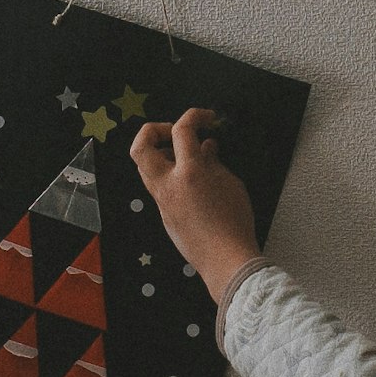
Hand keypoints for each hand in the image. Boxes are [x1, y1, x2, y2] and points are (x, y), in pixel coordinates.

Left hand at [130, 106, 259, 299]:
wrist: (226, 261)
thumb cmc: (234, 224)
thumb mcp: (231, 184)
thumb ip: (214, 162)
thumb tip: (206, 148)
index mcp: (189, 172)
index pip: (182, 130)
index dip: (194, 115)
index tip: (206, 118)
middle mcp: (168, 185)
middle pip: (141, 146)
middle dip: (155, 130)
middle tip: (177, 132)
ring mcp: (162, 202)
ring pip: (146, 168)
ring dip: (162, 154)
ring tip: (189, 157)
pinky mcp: (165, 216)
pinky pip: (159, 187)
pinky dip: (171, 176)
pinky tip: (193, 181)